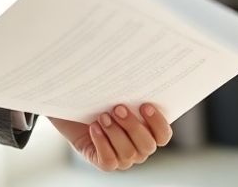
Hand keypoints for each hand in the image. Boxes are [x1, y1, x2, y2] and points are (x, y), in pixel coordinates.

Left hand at [49, 103, 172, 171]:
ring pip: (127, 153)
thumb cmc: (100, 99)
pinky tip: (94, 128)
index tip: (145, 105)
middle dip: (133, 126)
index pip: (163, 136)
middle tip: (118, 108)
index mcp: (149, 131)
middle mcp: (139, 149)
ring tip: (102, 116)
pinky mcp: (105, 163)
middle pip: (147, 146)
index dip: (158, 123)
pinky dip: (102, 143)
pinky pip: (109, 161)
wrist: (74, 109)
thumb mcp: (116, 93)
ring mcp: (123, 159)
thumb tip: (136, 73)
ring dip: (114, 133)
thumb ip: (129, 91)